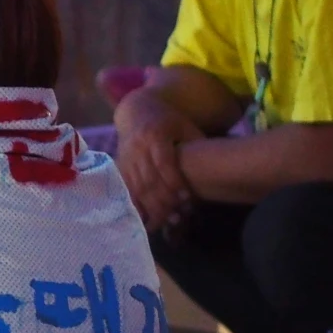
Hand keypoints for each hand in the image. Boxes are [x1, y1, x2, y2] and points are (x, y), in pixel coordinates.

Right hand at [113, 87, 200, 230]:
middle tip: (178, 218)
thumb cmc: (168, 120)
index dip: (174, 182)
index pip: (163, 163)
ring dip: (151, 206)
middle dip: (163, 201)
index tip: (187, 198)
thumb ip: (195, 145)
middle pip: (149, 179)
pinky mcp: (120, 166)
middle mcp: (137, 147)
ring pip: (136, 187)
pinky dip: (136, 204)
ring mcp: (126, 157)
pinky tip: (146, 218)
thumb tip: (213, 168)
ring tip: (165, 222)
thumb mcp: (185, 126)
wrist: (136, 111)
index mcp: (155, 135)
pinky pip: (126, 188)